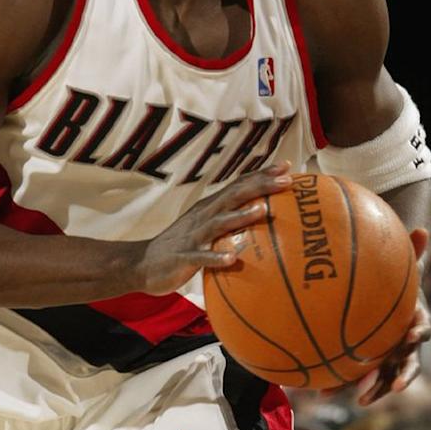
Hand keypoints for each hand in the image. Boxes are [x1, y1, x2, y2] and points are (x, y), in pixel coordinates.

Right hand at [131, 162, 293, 294]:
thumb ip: (232, 220)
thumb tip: (264, 214)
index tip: (288, 166)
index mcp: (211, 207)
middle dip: (260, 186)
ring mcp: (193, 236)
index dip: (262, 174)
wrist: (142, 263)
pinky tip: (232, 260)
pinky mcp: (184, 257)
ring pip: (218, 223)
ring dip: (240, 216)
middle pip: (234, 196)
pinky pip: (201, 258)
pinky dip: (216, 258)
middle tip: (286, 179)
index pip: (239, 185)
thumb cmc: (184, 245)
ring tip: (262, 210)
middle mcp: (204, 216)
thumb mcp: (209, 227)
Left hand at [327, 228, 430, 405]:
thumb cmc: (402, 284)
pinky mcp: (371, 365)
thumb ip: (413, 251)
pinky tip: (319, 393)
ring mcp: (389, 359)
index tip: (412, 337)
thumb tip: (422, 228)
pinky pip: (357, 377)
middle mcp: (405, 345)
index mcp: (415, 321)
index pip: (423, 329)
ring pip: (383, 378)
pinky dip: (340, 385)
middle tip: (397, 387)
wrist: (396, 303)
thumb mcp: (406, 267)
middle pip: (410, 365)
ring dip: (373, 390)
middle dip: (403, 377)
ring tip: (359, 401)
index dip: (419, 334)